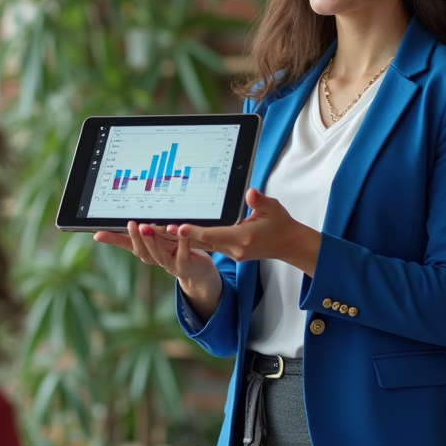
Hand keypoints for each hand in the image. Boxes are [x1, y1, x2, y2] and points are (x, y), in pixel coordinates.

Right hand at [93, 222, 222, 316]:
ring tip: (149, 227)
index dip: (115, 240)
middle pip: (142, 250)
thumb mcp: (151, 242)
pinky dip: (181, 240)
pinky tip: (180, 229)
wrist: (195, 269)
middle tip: (131, 224)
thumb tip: (99, 233)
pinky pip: (183, 252)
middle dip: (136, 237)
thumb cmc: (171, 250)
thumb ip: (130, 236)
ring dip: (154, 240)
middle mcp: (154, 259)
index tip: (103, 232)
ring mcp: (169, 264)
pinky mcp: (184, 264)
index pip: (128, 245)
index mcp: (145, 252)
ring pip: (159, 252)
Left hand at [174, 188, 321, 275]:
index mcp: (242, 238)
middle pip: (201, 242)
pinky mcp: (229, 252)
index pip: (213, 235)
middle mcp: (234, 249)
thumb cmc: (280, 224)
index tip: (177, 226)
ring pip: (201, 246)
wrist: (288, 244)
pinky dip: (192, 240)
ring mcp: (231, 253)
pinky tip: (177, 234)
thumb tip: (250, 193)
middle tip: (157, 228)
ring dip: (182, 239)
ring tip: (160, 230)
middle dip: (179, 236)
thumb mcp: (274, 209)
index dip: (194, 231)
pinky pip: (207, 247)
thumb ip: (260, 201)